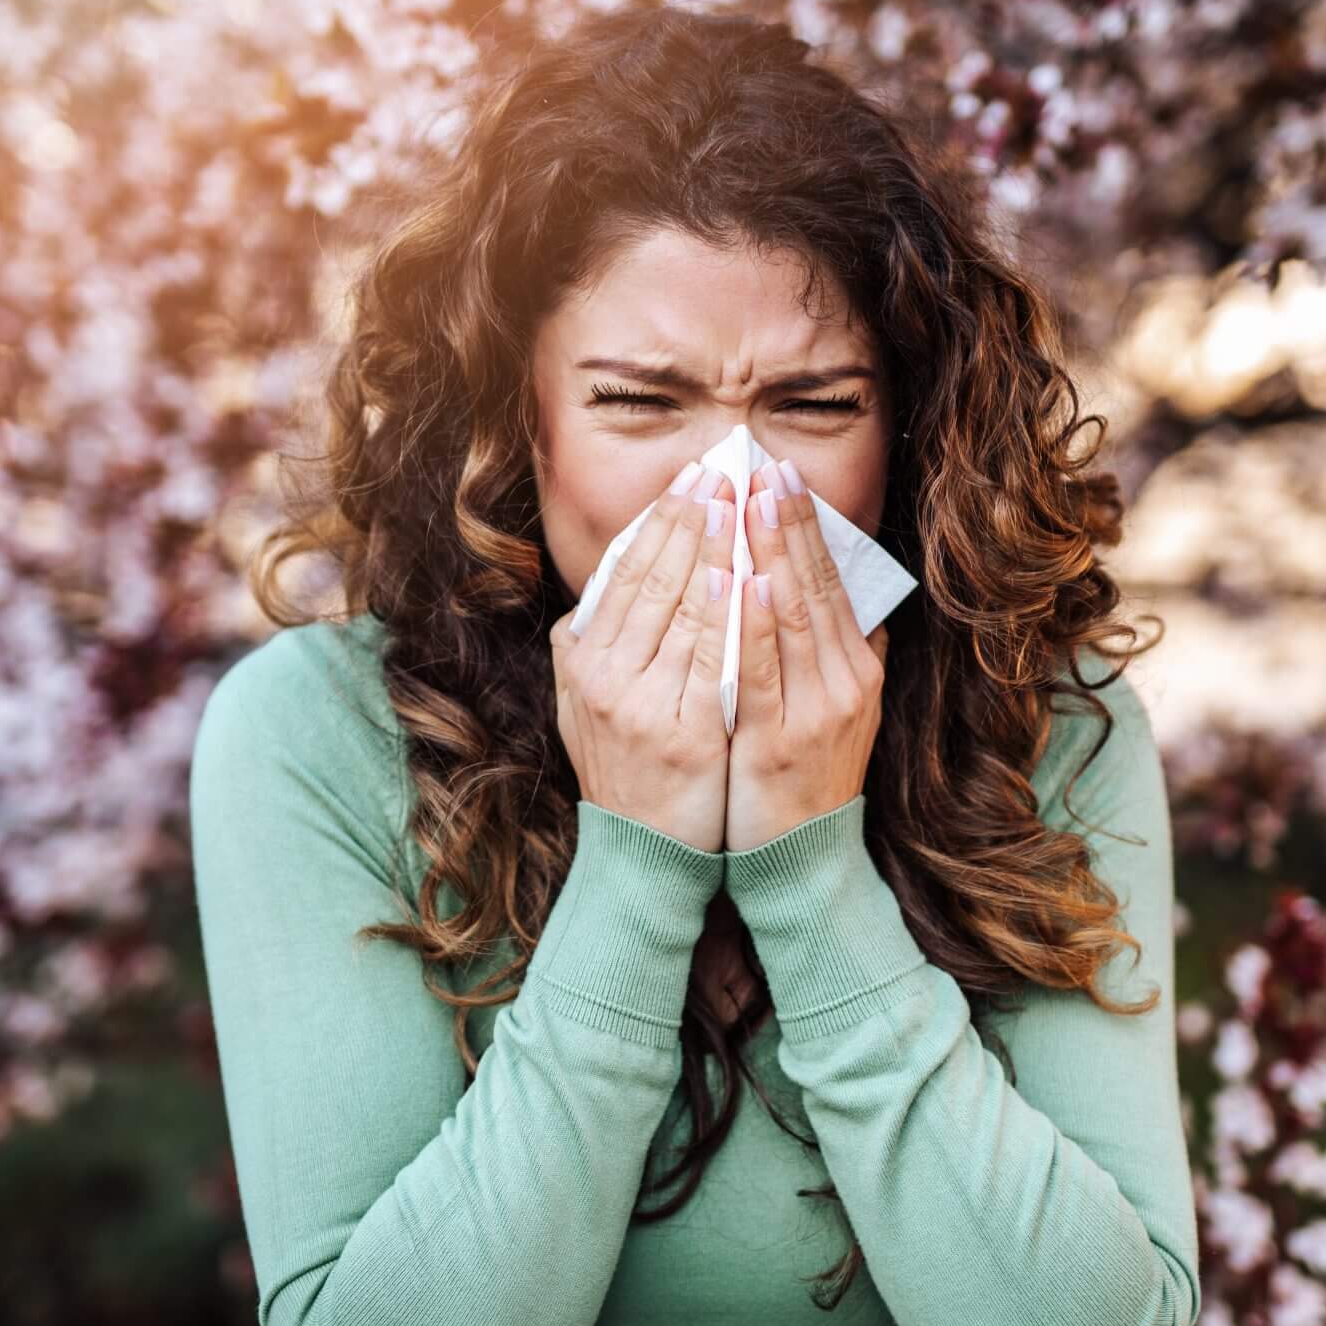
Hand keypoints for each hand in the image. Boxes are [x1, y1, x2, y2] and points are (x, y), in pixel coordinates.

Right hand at [549, 460, 740, 851]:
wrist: (643, 856)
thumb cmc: (625, 773)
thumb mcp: (585, 707)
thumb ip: (588, 649)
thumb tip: (599, 591)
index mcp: (583, 663)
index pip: (624, 574)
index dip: (658, 521)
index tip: (690, 477)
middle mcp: (604, 679)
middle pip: (651, 580)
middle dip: (688, 518)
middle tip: (721, 469)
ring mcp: (642, 707)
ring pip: (680, 612)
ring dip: (711, 551)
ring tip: (736, 503)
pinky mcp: (682, 736)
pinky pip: (707, 664)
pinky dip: (724, 618)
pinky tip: (742, 579)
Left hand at [726, 456, 889, 851]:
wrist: (802, 861)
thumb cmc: (805, 781)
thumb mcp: (839, 715)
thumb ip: (847, 660)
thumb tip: (859, 609)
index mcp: (856, 669)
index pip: (829, 582)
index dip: (806, 527)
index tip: (780, 475)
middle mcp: (845, 682)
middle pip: (816, 587)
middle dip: (790, 523)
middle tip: (766, 465)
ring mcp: (818, 711)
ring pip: (796, 618)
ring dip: (774, 556)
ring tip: (754, 502)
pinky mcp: (783, 740)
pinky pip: (769, 672)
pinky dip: (761, 625)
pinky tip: (748, 583)